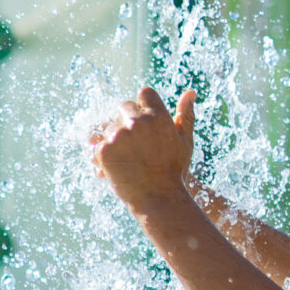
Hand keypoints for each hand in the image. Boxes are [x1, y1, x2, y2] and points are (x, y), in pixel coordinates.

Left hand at [89, 85, 195, 211]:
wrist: (158, 198)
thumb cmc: (175, 171)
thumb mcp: (184, 141)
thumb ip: (185, 115)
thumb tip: (191, 91)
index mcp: (158, 115)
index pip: (145, 94)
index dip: (144, 106)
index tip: (145, 123)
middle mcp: (137, 122)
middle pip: (124, 107)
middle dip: (127, 122)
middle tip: (136, 145)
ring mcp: (118, 135)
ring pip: (110, 126)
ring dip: (115, 139)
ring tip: (128, 159)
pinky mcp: (104, 150)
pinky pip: (98, 144)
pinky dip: (104, 154)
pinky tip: (115, 167)